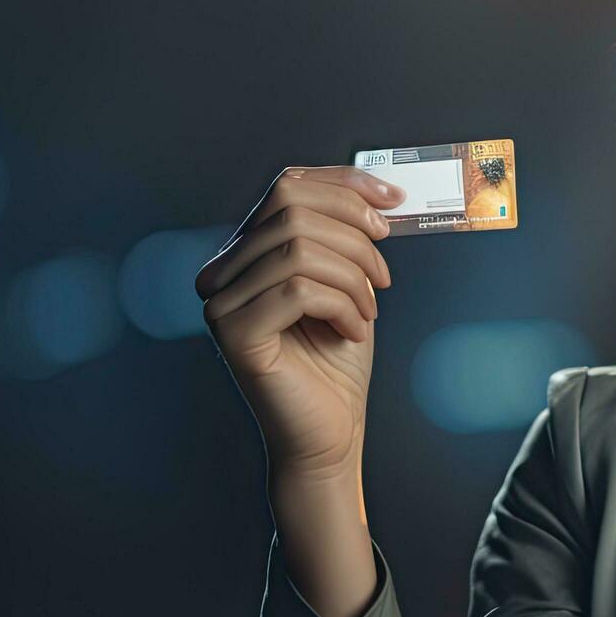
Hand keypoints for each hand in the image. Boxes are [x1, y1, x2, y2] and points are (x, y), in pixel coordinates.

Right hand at [195, 165, 403, 481]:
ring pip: (298, 249)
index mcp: (245, 252)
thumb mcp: (348, 281)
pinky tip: (352, 330)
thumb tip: (380, 192)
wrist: (330, 432)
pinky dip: (341, 304)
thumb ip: (347, 234)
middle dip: (355, 234)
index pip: (288, 187)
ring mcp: (220, 302)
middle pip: (292, 209)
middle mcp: (221, 271)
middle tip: (384, 275)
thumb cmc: (337, 360)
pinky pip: (297, 289)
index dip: (345, 184)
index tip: (395, 201)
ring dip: (353, 276)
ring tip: (368, 310)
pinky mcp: (234, 332)